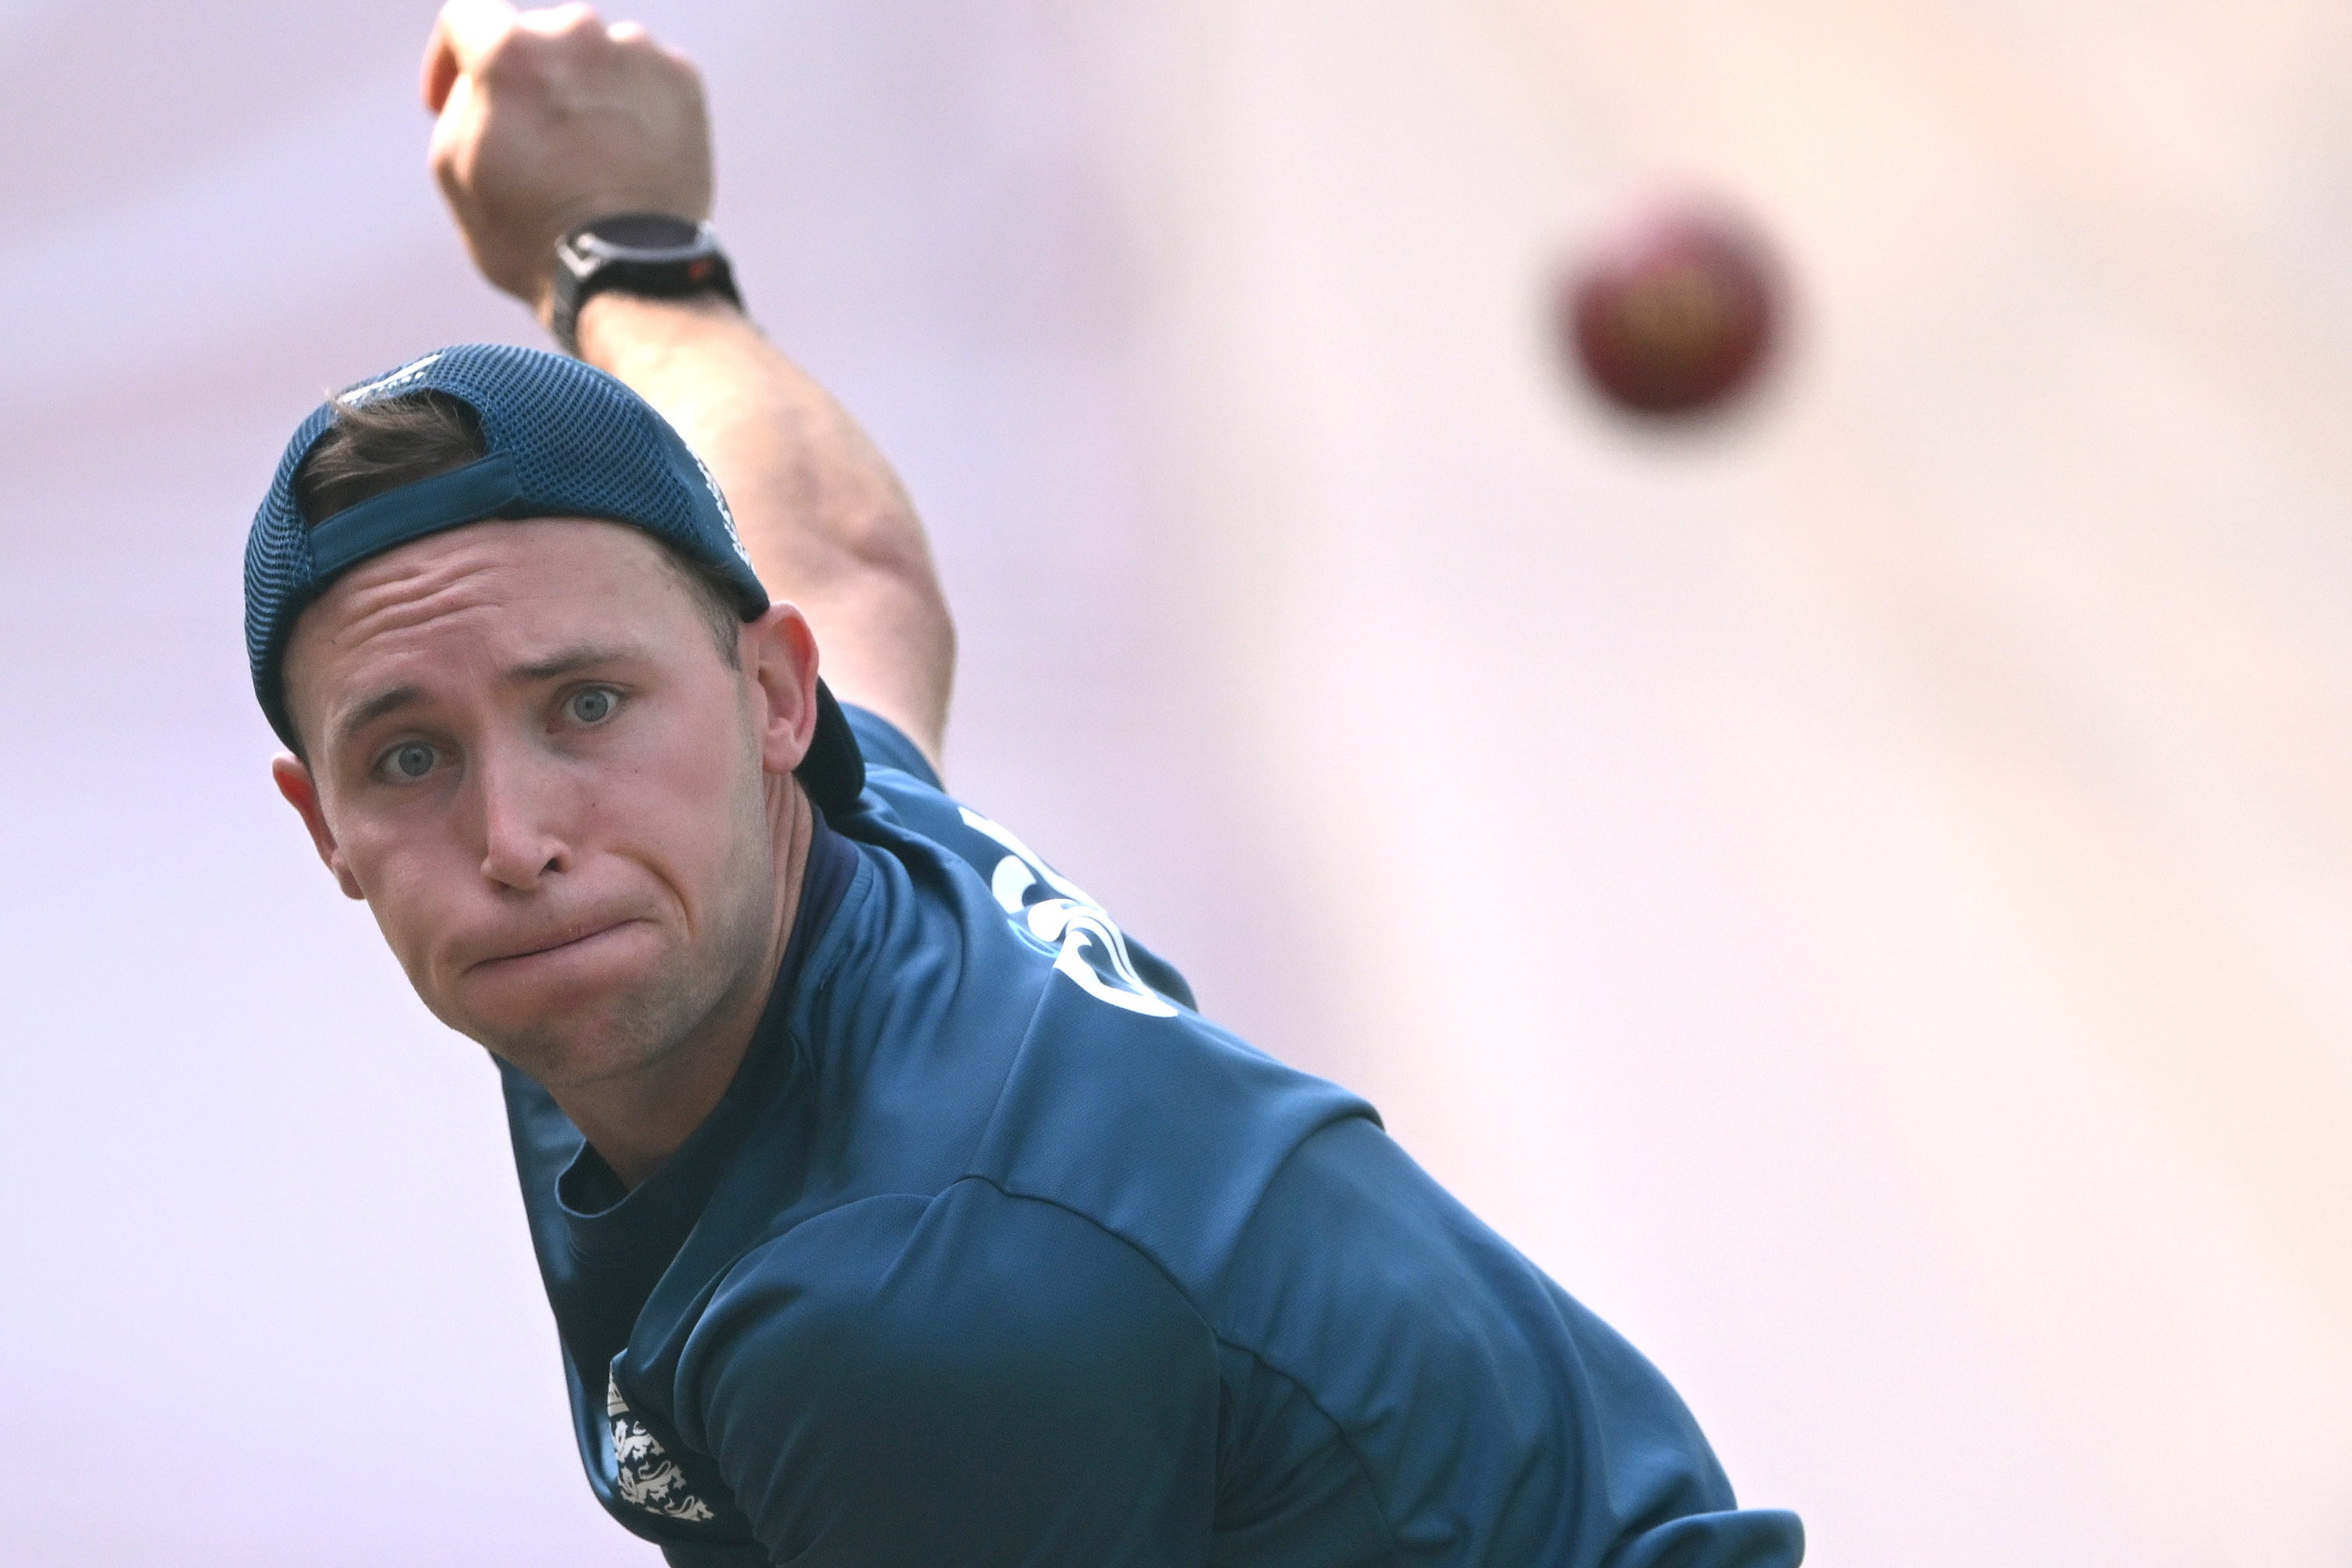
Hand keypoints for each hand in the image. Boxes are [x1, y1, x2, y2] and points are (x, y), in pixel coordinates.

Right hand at [422, 0, 713, 314]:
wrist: (627, 272)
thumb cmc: (528, 233)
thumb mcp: (452, 166)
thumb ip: (462, 97)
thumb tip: (483, 76)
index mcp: (510, 50)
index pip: (470, 17)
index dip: (452, 58)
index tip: (453, 96)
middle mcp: (577, 32)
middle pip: (538, 38)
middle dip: (527, 80)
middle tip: (533, 137)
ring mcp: (637, 52)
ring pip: (596, 55)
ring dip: (585, 89)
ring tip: (587, 150)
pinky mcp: (683, 79)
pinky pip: (646, 75)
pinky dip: (634, 103)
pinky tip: (627, 150)